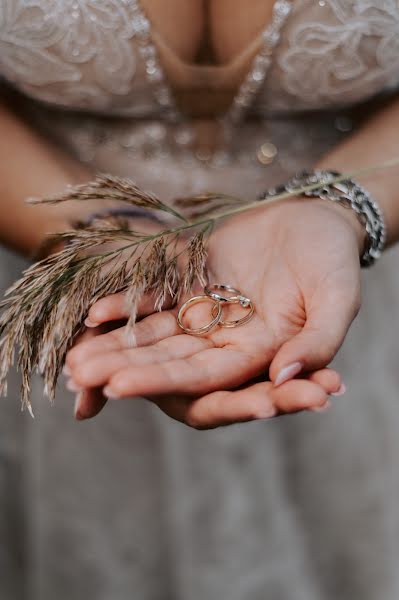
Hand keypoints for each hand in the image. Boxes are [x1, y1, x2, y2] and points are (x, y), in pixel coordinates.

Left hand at [65, 196, 358, 425]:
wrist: (314, 217)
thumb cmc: (331, 260)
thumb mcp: (337, 299)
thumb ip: (317, 341)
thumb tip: (285, 376)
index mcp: (258, 354)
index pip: (206, 377)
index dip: (163, 381)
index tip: (119, 387)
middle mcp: (225, 340)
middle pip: (170, 360)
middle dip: (124, 368)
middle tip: (79, 376)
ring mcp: (204, 312)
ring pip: (154, 334)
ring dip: (115, 344)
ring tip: (73, 357)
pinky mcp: (189, 283)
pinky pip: (154, 297)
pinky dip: (126, 304)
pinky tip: (93, 314)